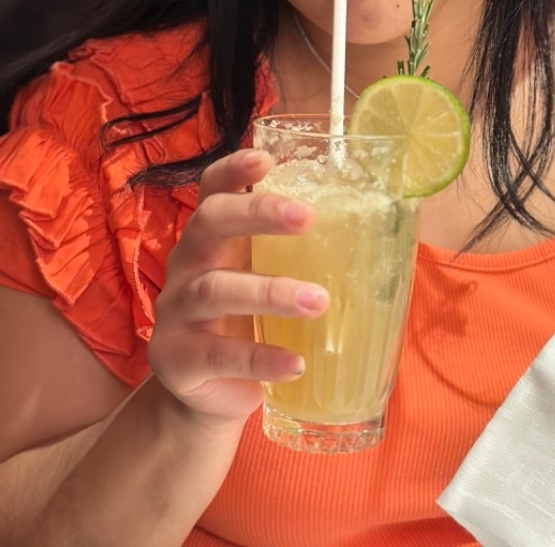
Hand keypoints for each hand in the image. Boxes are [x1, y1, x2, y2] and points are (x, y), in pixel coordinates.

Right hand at [147, 149, 328, 422]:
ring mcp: (176, 312)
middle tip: (307, 218)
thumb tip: (377, 230)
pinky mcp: (177, 359)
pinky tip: (296, 362)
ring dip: (271, 292)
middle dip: (256, 214)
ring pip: (215, 289)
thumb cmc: (246, 322)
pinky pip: (217, 355)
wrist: (206, 395)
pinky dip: (260, 357)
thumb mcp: (263, 278)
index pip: (213, 188)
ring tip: (319, 301)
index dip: (233, 169)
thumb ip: (296, 254)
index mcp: (211, 236)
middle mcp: (187, 264)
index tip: (266, 159)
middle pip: (209, 222)